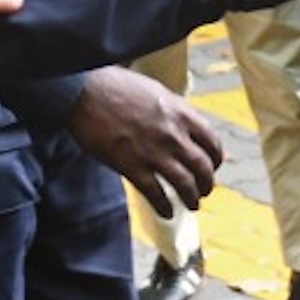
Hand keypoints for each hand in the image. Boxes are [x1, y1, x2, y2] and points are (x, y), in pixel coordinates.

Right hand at [68, 64, 222, 214]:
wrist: (83, 92)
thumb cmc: (115, 86)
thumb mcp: (155, 91)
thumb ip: (174, 109)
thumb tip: (185, 122)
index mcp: (181, 113)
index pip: (212, 142)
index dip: (216, 159)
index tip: (214, 166)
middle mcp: (173, 134)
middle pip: (203, 167)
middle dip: (207, 183)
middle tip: (204, 190)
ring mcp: (153, 152)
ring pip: (185, 184)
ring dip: (192, 198)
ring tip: (192, 205)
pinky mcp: (132, 167)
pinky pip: (156, 194)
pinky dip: (164, 207)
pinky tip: (167, 212)